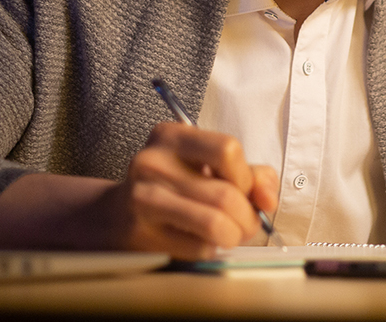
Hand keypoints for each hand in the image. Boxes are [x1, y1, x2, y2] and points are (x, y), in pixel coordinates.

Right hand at [105, 122, 278, 257]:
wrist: (117, 216)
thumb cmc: (174, 188)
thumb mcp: (208, 167)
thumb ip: (250, 175)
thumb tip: (268, 199)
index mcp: (172, 136)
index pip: (228, 149)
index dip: (246, 177)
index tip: (244, 190)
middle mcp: (153, 162)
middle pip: (226, 194)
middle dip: (248, 217)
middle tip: (246, 224)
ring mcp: (143, 197)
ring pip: (214, 223)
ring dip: (234, 236)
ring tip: (231, 235)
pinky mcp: (140, 233)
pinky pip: (198, 247)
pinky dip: (211, 249)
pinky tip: (201, 241)